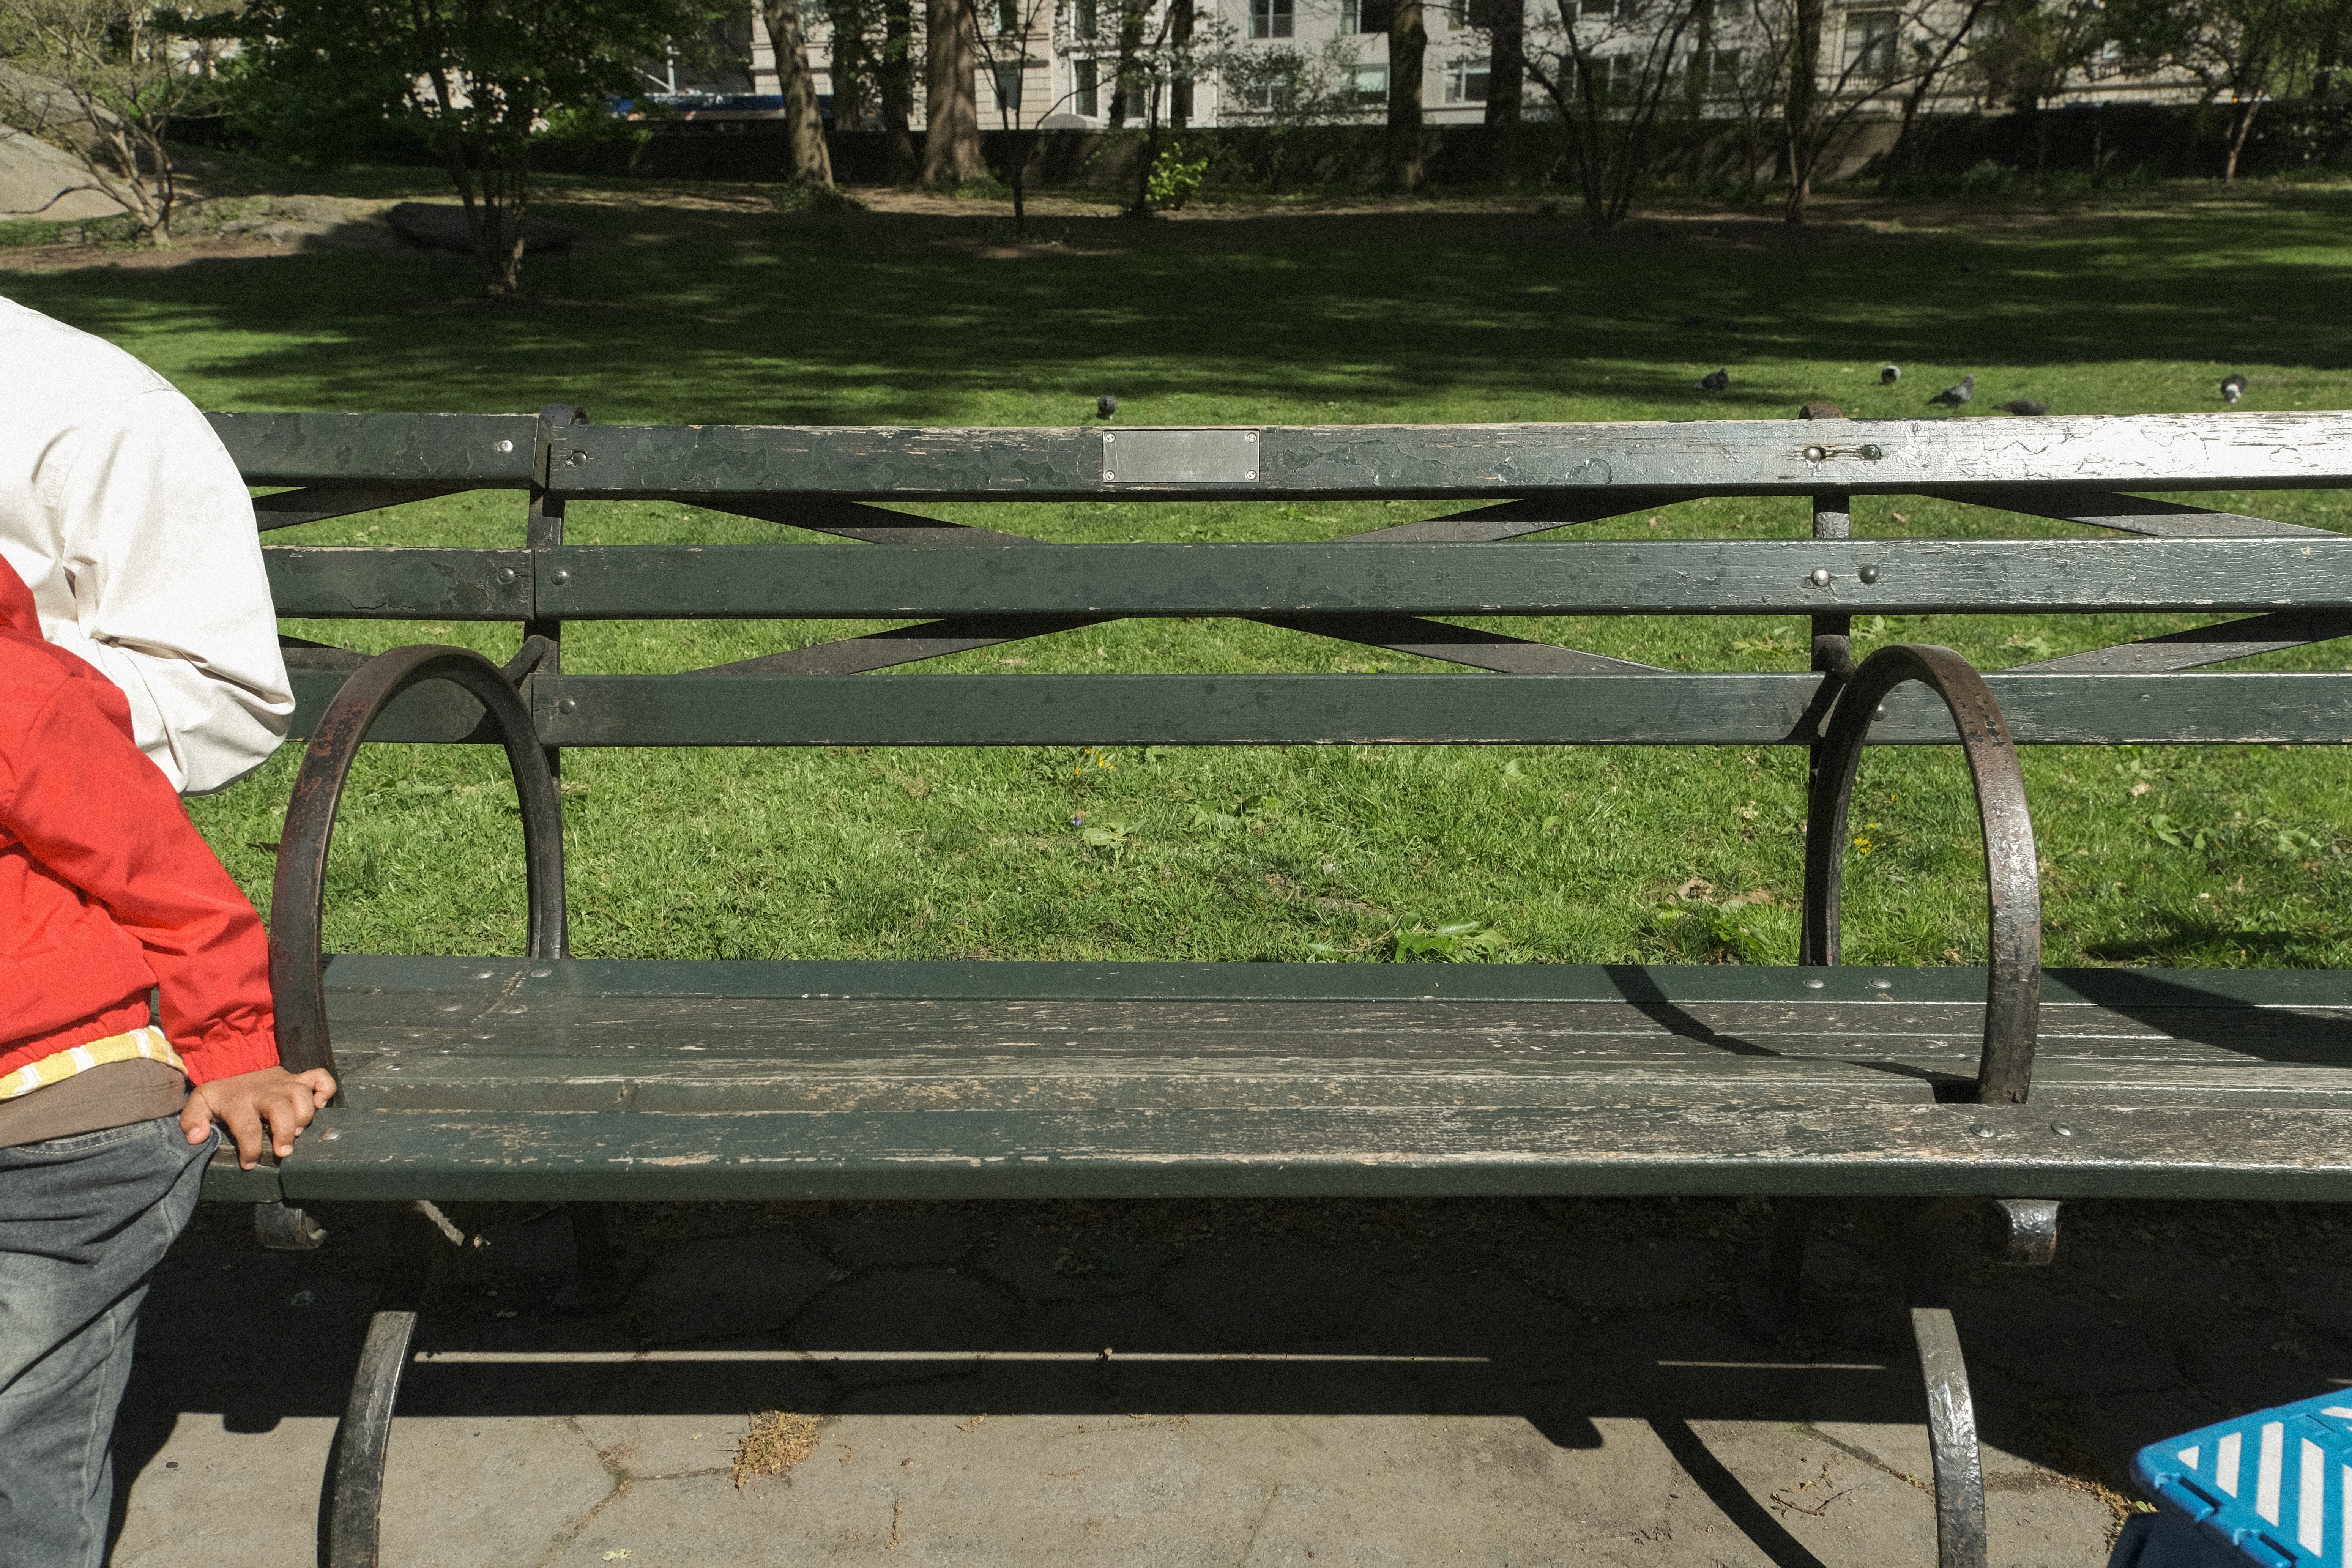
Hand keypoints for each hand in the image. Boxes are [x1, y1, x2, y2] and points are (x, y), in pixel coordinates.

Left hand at [181, 1066, 337, 1169]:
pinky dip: (325, 1090)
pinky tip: (320, 1105)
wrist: (235, 1064)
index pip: (247, 1125)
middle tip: (284, 1151)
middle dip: (284, 1132)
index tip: (249, 1164)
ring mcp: (284, 1082)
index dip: (251, 1148)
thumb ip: (192, 1119)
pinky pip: (319, 1077)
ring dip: (305, 1115)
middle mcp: (264, 1090)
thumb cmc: (222, 1094)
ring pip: (302, 1093)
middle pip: (280, 1108)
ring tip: (299, 1133)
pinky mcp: (298, 1077)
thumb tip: (197, 1137)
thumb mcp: (200, 1103)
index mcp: (239, 1099)